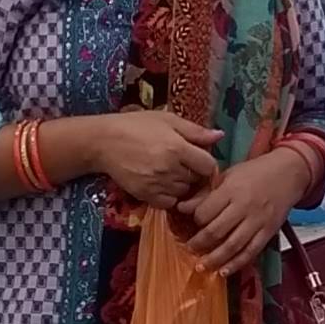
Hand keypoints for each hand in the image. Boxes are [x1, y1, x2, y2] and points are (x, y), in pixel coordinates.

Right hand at [85, 108, 223, 208]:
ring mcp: (157, 185)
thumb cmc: (136, 125)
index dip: (207, 163)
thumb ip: (195, 131)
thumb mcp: (167, 120)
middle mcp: (170, 169)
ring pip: (184, 192)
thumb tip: (220, 136)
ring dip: (182, 185)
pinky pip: (168, 203)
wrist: (104, 142)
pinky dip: (169, 196)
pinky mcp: (145, 196)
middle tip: (183, 163)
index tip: (200, 159)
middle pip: (196, 180)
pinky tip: (162, 183)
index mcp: (178, 148)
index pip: (208, 166)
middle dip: (194, 173)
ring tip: (170, 172)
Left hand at [176, 145, 306, 277]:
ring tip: (201, 267)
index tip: (190, 224)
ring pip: (233, 245)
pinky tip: (224, 272)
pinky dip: (237, 264)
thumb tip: (181, 208)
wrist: (288, 173)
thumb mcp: (227, 176)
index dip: (195, 221)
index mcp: (231, 189)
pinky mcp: (268, 232)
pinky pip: (251, 252)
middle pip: (217, 231)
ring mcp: (258, 221)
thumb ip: (205, 193)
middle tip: (190, 249)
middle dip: (199, 244)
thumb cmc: (254, 173)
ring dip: (215, 259)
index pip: (206, 211)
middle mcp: (244, 206)